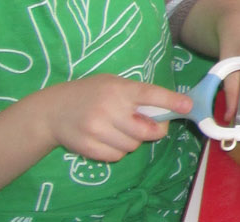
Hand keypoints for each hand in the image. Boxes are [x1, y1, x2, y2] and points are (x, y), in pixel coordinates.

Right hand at [37, 75, 190, 162]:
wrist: (52, 111)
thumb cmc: (90, 93)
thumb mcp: (112, 83)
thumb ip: (136, 94)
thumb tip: (168, 109)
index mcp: (119, 89)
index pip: (150, 95)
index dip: (171, 101)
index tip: (187, 106)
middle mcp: (109, 109)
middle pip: (147, 130)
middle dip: (154, 130)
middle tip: (147, 125)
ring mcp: (97, 129)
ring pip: (133, 145)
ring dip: (133, 140)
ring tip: (119, 129)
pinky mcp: (89, 147)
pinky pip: (117, 156)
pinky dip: (118, 150)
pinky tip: (107, 138)